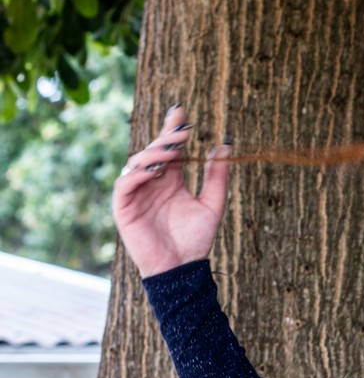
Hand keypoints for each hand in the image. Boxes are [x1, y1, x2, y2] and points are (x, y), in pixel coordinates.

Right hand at [112, 105, 230, 277]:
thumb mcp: (213, 203)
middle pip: (153, 150)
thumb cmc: (196, 239)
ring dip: (154, 154)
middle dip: (167, 137)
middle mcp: (151, 182)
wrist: (183, 267)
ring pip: (137, 163)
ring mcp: (136, 193)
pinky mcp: (124, 208)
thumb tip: (225, 145)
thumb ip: (217, 176)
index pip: (169, 148)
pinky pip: (124, 184)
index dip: (172, 129)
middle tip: (183, 129)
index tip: (182, 110)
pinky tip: (154, 169)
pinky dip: (137, 174)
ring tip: (173, 151)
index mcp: (171, 179)